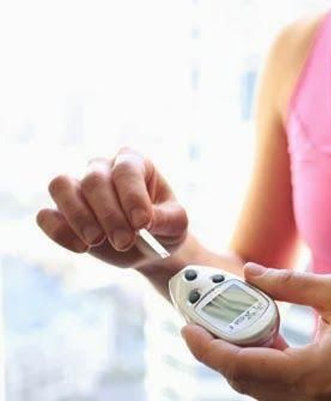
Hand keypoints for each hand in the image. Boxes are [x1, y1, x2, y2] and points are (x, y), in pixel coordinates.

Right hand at [37, 148, 187, 268]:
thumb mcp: (178, 224)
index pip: (125, 170)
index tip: (142, 224)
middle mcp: (103, 168)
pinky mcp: (61, 213)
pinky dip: (58, 230)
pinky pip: (46, 214)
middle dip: (109, 215)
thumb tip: (147, 221)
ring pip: (61, 186)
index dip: (132, 196)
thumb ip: (168, 219)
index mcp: (133, 162)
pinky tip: (82, 247)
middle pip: (94, 180)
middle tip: (125, 241)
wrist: (150, 248)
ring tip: (96, 241)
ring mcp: (78, 188)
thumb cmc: (164, 227)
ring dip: (78, 216)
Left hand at [182, 263, 330, 400]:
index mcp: (311, 372)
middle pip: (244, 383)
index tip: (187, 328)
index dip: (206, 347)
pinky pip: (283, 389)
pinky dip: (264, 367)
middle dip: (217, 354)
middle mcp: (311, 397)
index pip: (240, 365)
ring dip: (239, 361)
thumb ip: (289, 284)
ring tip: (231, 327)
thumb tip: (251, 273)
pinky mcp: (329, 398)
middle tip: (204, 323)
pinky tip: (267, 338)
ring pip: (261, 390)